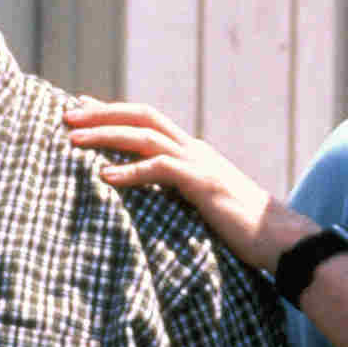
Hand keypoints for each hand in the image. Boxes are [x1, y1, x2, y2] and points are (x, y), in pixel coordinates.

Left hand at [62, 98, 319, 272]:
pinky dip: (131, 171)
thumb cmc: (242, 229)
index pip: (146, 121)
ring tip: (73, 141)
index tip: (79, 107)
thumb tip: (153, 198)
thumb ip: (179, 194)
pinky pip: (161, 169)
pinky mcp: (204, 183)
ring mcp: (200, 163)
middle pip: (141, 116)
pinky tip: (104, 177)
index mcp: (192, 152)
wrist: (281, 239)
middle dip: (101, 113)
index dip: (112, 111)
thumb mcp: (203, 205)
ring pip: (145, 136)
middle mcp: (194, 149)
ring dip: (106, 136)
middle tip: (66, 116)